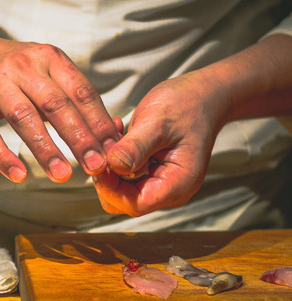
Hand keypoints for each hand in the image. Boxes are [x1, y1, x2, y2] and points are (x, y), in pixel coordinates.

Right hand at [0, 38, 121, 182]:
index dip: (99, 122)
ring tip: (62, 175)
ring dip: (45, 149)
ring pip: (24, 118)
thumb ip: (73, 99)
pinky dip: (3, 156)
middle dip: (79, 137)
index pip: (81, 92)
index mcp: (48, 58)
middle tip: (95, 166)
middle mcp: (22, 66)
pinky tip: (18, 175)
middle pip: (56, 105)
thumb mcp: (44, 72)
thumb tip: (112, 134)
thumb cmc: (12, 72)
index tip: (113, 150)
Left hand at [93, 72, 222, 215]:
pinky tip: (118, 136)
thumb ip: (135, 147)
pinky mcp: (151, 172)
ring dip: (110, 165)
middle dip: (107, 178)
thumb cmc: (188, 106)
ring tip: (113, 137)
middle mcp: (169, 189)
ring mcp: (159, 182)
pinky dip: (115, 158)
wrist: (203, 96)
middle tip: (101, 150)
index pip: (135, 204)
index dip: (111, 190)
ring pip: (120, 188)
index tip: (97, 167)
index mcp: (178, 184)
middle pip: (124, 201)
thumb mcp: (158, 123)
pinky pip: (124, 174)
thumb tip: (113, 165)